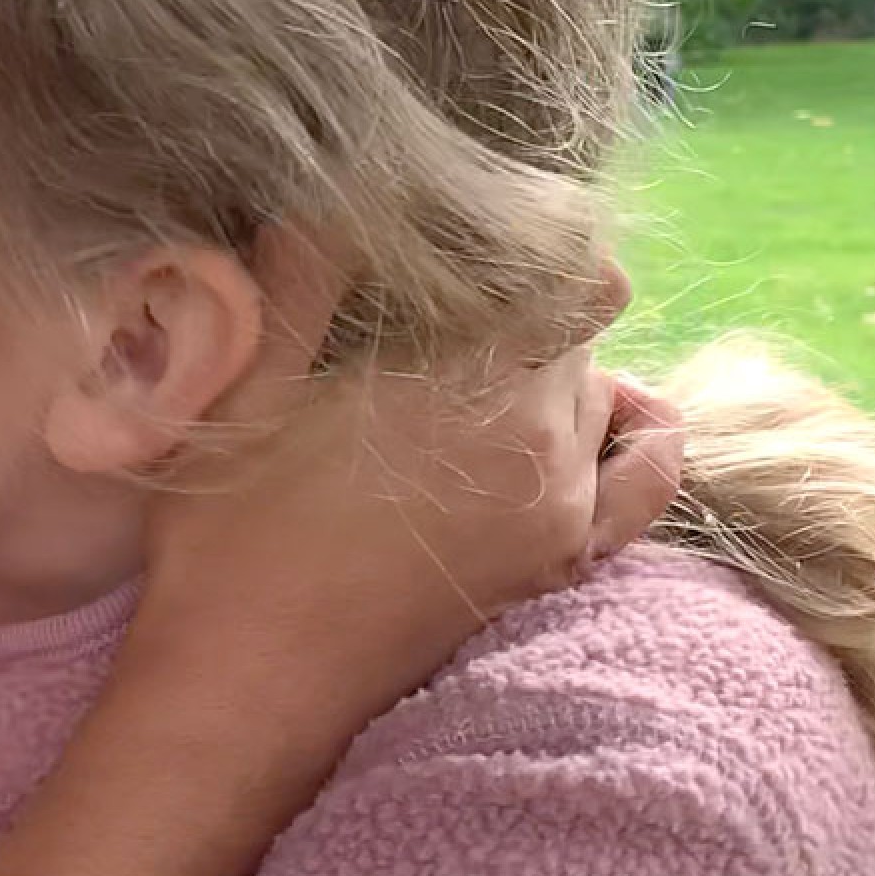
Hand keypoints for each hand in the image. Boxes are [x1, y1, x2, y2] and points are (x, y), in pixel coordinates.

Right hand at [0, 260, 684, 875]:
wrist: (245, 685)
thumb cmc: (227, 536)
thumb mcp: (242, 387)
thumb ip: (303, 279)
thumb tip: (334, 190)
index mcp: (469, 376)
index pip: (565, 255)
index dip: (526, 225)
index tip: (466, 223)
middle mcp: (540, 434)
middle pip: (577, 319)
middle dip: (520, 297)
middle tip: (436, 304)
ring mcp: (563, 504)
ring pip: (600, 387)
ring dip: (555, 364)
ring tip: (470, 369)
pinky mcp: (561, 560)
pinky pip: (647, 475)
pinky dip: (633, 434)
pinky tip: (586, 422)